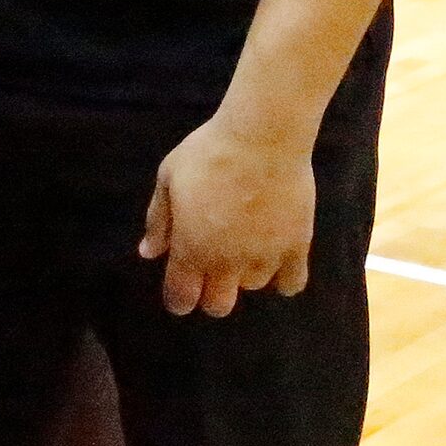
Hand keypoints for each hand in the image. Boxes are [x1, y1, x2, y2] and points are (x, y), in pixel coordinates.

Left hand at [139, 115, 316, 316]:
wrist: (261, 141)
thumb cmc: (207, 155)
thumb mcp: (168, 179)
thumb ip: (158, 221)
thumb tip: (148, 253)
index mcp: (192, 247)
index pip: (182, 295)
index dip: (178, 301)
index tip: (178, 298)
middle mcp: (228, 262)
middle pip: (219, 305)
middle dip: (210, 297)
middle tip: (209, 274)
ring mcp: (265, 258)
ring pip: (252, 288)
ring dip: (242, 277)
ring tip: (241, 251)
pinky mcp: (297, 248)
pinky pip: (291, 283)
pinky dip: (282, 279)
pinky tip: (275, 261)